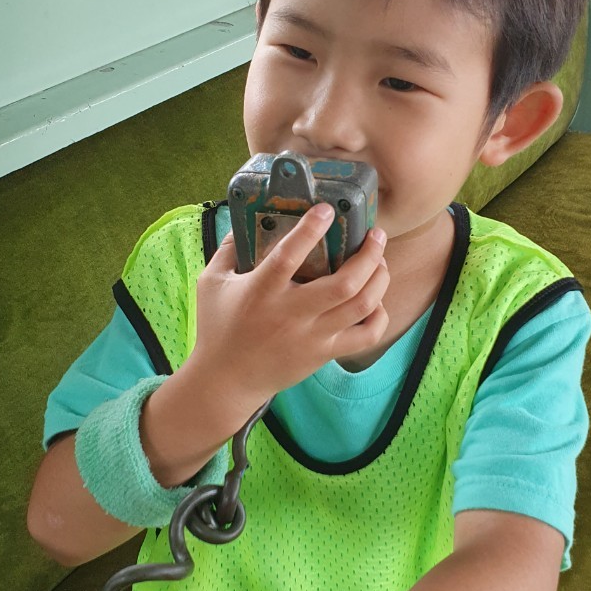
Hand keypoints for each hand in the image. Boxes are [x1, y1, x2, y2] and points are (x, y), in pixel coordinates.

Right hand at [188, 206, 388, 411]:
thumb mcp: (211, 282)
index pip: (289, 255)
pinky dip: (379, 316)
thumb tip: (245, 218)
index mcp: (261, 291)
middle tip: (376, 235)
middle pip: (344, 283)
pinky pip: (366, 336)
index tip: (326, 209)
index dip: (311, 229)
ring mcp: (312, 336)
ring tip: (379, 262)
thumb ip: (228, 249)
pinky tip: (375, 301)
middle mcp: (291, 313)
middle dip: (369, 255)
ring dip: (379, 279)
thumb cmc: (217, 328)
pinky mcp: (324, 354)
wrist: (226, 381)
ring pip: (362, 306)